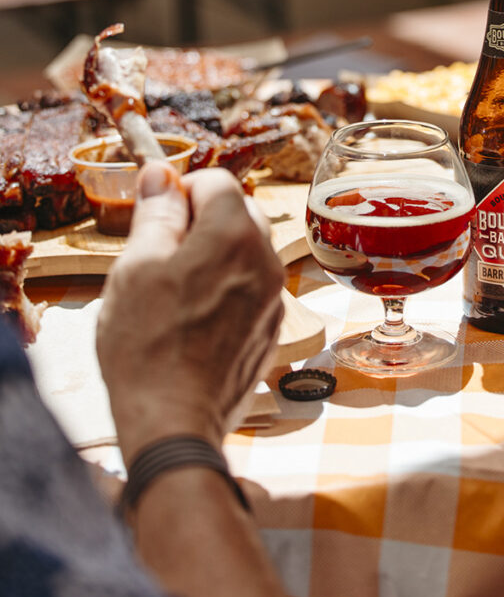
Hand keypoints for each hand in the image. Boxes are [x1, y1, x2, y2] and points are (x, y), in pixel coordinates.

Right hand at [97, 163, 283, 463]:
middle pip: (238, 211)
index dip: (182, 189)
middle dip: (201, 220)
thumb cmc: (148, 346)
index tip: (157, 214)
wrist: (175, 422)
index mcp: (234, 235)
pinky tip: (193, 318)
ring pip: (246, 250)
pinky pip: (251, 286)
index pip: (217, 180)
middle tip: (160, 253)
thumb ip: (156, 214)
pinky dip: (227, 287)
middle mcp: (266, 260)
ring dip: (214, 254)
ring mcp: (274, 296)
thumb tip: (160, 174)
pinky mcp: (272, 327)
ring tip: (174, 290)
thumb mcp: (137, 268)